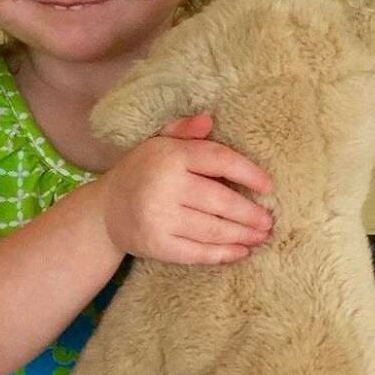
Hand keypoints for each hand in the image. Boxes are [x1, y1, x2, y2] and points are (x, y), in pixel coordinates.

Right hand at [97, 112, 273, 265]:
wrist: (105, 210)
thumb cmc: (142, 172)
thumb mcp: (159, 144)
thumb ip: (184, 131)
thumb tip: (208, 120)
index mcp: (169, 156)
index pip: (218, 160)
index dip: (248, 173)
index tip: (268, 186)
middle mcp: (164, 186)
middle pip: (220, 200)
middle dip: (250, 213)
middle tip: (268, 221)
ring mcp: (159, 218)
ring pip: (212, 229)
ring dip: (242, 235)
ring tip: (261, 236)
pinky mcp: (156, 245)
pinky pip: (197, 253)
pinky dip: (223, 255)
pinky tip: (240, 252)